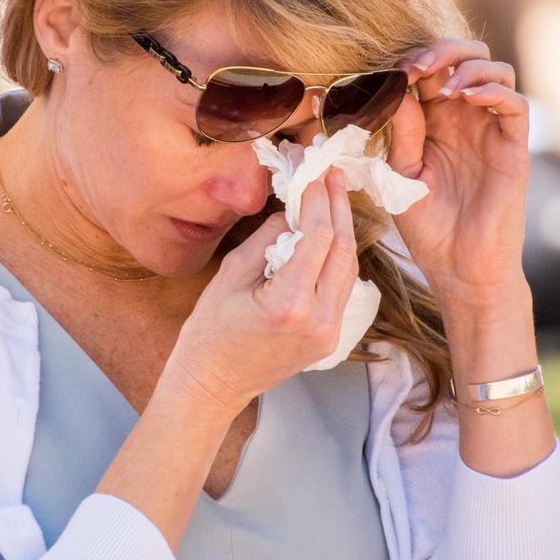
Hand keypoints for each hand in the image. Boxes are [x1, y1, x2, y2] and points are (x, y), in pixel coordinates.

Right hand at [163, 170, 358, 419]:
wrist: (213, 384)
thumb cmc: (209, 333)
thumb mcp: (231, 275)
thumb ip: (268, 238)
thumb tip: (292, 211)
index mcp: (290, 303)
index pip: (319, 237)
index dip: (318, 200)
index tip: (312, 174)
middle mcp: (318, 320)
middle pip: (343, 250)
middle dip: (338, 207)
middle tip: (332, 175)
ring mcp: (328, 333)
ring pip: (350, 269)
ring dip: (343, 231)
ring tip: (333, 198)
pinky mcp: (329, 339)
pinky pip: (342, 289)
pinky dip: (337, 258)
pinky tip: (329, 237)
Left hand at [386, 38, 529, 305]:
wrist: (459, 269)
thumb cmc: (428, 230)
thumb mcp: (402, 177)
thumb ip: (402, 134)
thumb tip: (399, 88)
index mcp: (435, 124)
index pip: (432, 71)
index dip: (415, 61)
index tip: (394, 71)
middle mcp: (466, 121)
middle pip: (467, 57)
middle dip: (443, 50)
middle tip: (418, 66)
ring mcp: (492, 132)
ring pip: (496, 71)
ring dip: (468, 66)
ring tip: (443, 88)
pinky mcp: (513, 148)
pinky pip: (514, 104)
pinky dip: (492, 91)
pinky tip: (465, 98)